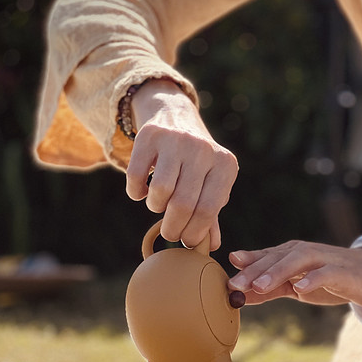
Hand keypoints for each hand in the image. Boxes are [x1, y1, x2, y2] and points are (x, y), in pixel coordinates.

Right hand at [125, 79, 237, 249]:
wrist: (175, 116)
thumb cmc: (197, 163)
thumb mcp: (211, 184)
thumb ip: (211, 215)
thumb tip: (212, 246)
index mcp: (225, 165)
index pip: (207, 210)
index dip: (194, 233)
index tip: (187, 242)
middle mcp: (203, 149)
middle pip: (183, 204)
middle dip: (173, 229)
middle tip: (170, 234)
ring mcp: (176, 139)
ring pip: (160, 191)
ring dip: (155, 207)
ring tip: (158, 206)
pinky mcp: (149, 135)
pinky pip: (136, 177)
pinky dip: (136, 192)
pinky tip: (142, 191)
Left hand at [228, 240, 361, 306]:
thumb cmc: (331, 280)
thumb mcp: (295, 286)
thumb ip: (269, 289)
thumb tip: (237, 295)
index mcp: (291, 254)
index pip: (264, 258)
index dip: (245, 267)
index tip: (224, 277)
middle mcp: (305, 253)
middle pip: (276, 258)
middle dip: (254, 271)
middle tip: (234, 284)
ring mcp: (324, 260)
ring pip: (297, 261)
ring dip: (277, 272)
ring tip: (260, 286)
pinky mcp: (342, 272)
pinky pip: (326, 274)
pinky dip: (313, 279)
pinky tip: (300, 289)